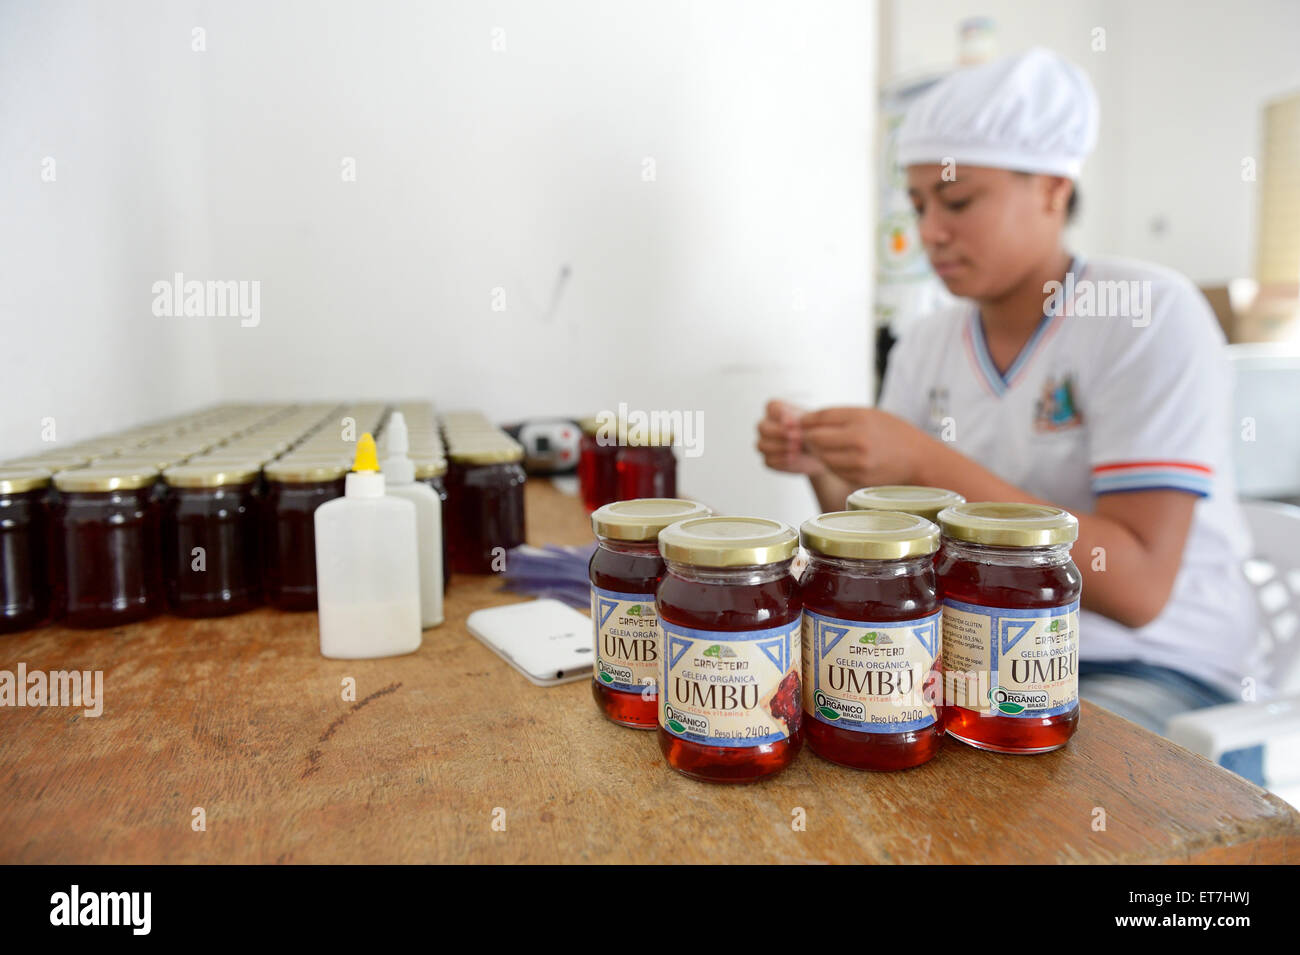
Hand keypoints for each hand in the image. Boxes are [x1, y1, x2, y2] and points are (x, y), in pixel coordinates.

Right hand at [755, 400, 826, 475]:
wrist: (821, 451)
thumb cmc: (816, 431)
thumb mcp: (812, 423)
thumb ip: (802, 421)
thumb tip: (795, 426)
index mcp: (777, 409)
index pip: (771, 407)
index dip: (781, 415)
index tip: (795, 423)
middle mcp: (767, 425)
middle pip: (762, 427)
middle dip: (780, 433)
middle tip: (797, 438)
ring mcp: (765, 443)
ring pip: (762, 445)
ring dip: (780, 447)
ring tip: (797, 449)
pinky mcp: (769, 459)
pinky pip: (768, 460)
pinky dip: (781, 460)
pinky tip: (793, 459)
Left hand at [799, 406, 932, 486]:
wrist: (918, 458)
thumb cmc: (892, 432)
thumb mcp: (869, 414)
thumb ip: (840, 416)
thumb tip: (807, 421)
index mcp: (861, 419)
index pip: (821, 417)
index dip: (806, 420)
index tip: (802, 422)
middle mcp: (858, 440)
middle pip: (816, 438)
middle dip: (808, 436)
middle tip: (809, 435)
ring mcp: (858, 462)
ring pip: (821, 456)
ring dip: (817, 451)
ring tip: (824, 446)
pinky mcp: (858, 478)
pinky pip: (833, 469)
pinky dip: (829, 463)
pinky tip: (837, 457)